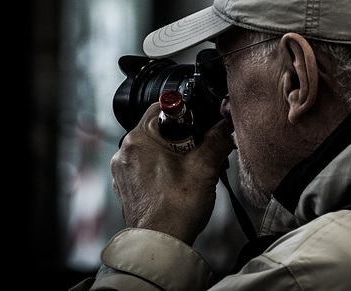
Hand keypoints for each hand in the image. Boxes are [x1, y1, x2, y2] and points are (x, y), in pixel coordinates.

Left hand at [111, 103, 234, 244]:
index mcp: (138, 139)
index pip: (161, 107)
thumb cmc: (176, 209)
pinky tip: (178, 183)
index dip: (185, 113)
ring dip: (173, 154)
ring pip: (153, 150)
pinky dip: (162, 170)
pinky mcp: (127, 188)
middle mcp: (125, 152)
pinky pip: (147, 168)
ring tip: (190, 171)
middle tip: (198, 152)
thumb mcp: (205, 167)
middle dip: (182, 137)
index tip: (198, 126)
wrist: (161, 244)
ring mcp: (123, 172)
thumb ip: (218, 139)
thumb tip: (227, 124)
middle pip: (158, 129)